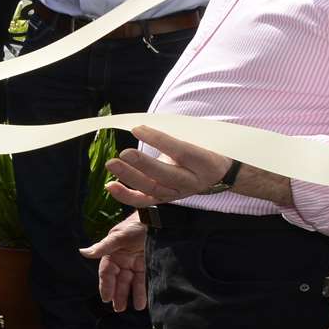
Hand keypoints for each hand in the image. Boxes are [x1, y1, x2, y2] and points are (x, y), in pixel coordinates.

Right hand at [81, 213, 148, 310]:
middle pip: (117, 279)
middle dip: (117, 294)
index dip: (106, 285)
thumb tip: (82, 252)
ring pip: (129, 282)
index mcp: (112, 252)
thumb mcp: (119, 236)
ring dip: (129, 295)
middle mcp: (122, 258)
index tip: (106, 298)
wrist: (157, 218)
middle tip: (118, 309)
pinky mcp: (146, 263)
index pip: (106, 272)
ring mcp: (134, 261)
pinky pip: (142, 280)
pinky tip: (142, 303)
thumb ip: (103, 246)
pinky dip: (141, 291)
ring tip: (129, 309)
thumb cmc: (135, 224)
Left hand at [104, 126, 234, 207]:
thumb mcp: (199, 138)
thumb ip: (176, 134)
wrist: (218, 174)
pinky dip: (126, 196)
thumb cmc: (205, 147)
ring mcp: (178, 193)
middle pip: (166, 175)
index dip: (159, 141)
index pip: (181, 152)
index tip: (137, 129)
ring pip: (152, 190)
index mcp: (205, 162)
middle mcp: (192, 181)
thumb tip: (143, 127)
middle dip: (143, 165)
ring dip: (130, 178)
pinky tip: (110, 186)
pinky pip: (144, 201)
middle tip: (124, 153)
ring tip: (112, 164)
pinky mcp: (165, 199)